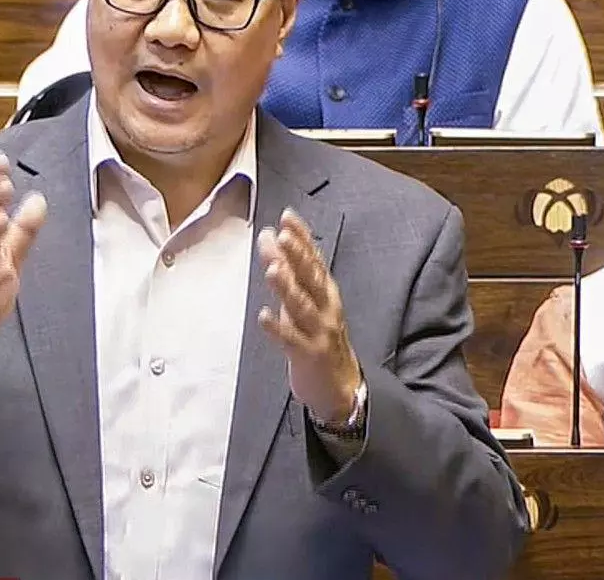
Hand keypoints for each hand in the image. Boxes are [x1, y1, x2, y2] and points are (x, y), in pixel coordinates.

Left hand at [257, 209, 361, 423]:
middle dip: (296, 255)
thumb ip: (293, 275)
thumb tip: (272, 243)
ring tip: (273, 269)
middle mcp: (325, 308)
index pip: (314, 258)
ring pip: (301, 306)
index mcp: (326, 293)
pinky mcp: (308, 355)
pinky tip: (263, 316)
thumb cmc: (320, 338)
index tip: (287, 217)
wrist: (339, 386)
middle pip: (310, 278)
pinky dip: (277, 328)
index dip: (302, 237)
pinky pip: (291, 340)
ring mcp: (318, 331)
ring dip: (287, 287)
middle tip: (281, 235)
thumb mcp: (310, 303)